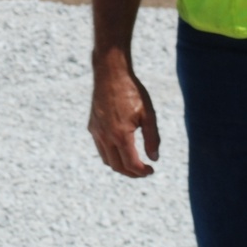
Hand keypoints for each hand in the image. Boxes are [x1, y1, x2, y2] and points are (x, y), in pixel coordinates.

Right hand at [89, 58, 159, 178]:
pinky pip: (100, 148)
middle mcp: (105, 136)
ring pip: (107, 160)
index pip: (131, 164)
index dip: (142, 172)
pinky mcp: (92, 126)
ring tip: (134, 163)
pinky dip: (111, 155)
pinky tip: (121, 148)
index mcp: (120, 135)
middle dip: (132, 173)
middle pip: (117, 166)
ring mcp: (96, 132)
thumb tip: (154, 158)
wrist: (110, 73)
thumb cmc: (132, 91)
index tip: (151, 170)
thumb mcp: (148, 113)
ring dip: (120, 166)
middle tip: (144, 171)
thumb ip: (152, 138)